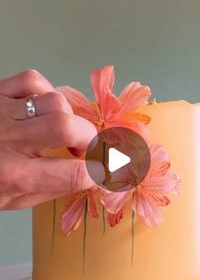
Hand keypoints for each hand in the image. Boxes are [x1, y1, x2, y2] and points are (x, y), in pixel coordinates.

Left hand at [0, 69, 103, 209]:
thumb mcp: (15, 200)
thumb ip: (52, 187)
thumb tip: (91, 174)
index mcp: (13, 176)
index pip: (73, 174)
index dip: (101, 172)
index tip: (108, 170)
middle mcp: (7, 142)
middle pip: (66, 127)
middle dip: (90, 137)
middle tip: (87, 147)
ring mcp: (0, 112)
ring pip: (54, 101)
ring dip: (69, 116)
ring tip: (63, 129)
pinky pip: (33, 80)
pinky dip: (48, 92)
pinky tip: (44, 108)